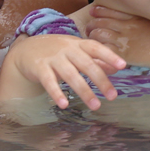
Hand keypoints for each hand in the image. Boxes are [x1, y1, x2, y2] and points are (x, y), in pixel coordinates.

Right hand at [0, 34, 126, 109]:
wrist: (26, 49)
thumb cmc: (57, 51)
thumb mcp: (76, 51)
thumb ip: (95, 59)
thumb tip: (115, 69)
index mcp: (77, 44)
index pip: (96, 47)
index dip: (109, 55)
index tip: (123, 66)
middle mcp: (67, 49)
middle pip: (86, 64)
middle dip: (101, 81)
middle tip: (113, 96)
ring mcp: (52, 58)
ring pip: (71, 75)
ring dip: (84, 91)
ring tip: (95, 106)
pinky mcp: (39, 68)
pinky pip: (49, 82)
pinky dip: (57, 93)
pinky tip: (64, 105)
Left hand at [85, 6, 149, 67]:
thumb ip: (143, 14)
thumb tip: (136, 9)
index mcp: (133, 17)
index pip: (111, 11)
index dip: (99, 10)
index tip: (93, 10)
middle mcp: (127, 27)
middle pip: (102, 21)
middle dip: (92, 23)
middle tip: (89, 25)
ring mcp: (125, 40)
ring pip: (100, 34)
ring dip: (92, 34)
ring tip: (90, 36)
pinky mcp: (124, 54)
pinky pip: (105, 50)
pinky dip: (97, 48)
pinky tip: (95, 49)